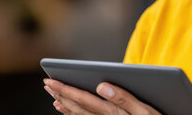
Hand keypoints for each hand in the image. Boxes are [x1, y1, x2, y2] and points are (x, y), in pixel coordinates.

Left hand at [43, 78, 160, 114]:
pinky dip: (73, 114)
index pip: (83, 99)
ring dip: (65, 104)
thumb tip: (102, 85)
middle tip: (46, 84)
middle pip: (78, 107)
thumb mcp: (146, 110)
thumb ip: (124, 98)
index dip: (65, 89)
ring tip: (53, 95)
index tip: (50, 80)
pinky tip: (68, 110)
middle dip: (61, 94)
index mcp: (113, 113)